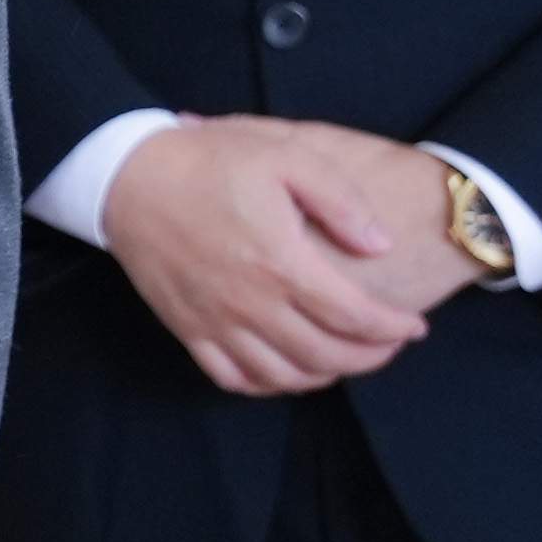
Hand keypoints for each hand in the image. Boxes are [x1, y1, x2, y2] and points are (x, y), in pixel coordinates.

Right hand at [103, 116, 465, 394]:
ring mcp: (215, 320)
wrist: (127, 176)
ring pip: (283, 375)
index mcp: (281, 262)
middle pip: (326, 355)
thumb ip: (342, 201)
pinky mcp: (187, 327)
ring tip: (344, 357)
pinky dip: (268, 384)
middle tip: (389, 344)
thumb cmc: (209, 162)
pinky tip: (286, 369)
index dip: (394, 329)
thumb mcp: (286, 157)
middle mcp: (250, 302)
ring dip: (325, 375)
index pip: (355, 317)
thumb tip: (380, 246)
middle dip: (370, 357)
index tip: (415, 326)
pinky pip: (233, 377)